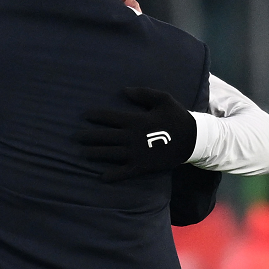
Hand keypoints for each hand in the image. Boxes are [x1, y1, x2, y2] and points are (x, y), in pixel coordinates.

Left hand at [75, 87, 197, 181]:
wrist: (193, 140)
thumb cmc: (176, 117)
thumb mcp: (163, 99)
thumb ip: (143, 94)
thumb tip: (124, 90)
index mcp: (136, 120)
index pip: (110, 118)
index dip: (96, 116)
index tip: (85, 116)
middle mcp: (132, 137)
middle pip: (105, 137)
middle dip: (89, 136)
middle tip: (76, 137)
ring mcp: (136, 153)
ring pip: (110, 154)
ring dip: (94, 154)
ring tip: (82, 153)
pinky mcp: (142, 167)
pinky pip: (124, 172)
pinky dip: (112, 175)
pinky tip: (101, 177)